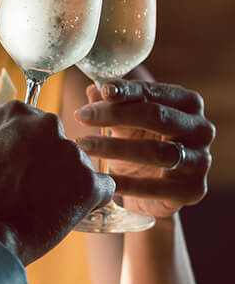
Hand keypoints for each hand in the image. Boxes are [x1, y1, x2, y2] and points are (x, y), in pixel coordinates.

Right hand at [0, 100, 113, 265]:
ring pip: (77, 167)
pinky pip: (101, 189)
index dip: (26, 151)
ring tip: (39, 209)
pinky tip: (65, 214)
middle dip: (48, 165)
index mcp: (16, 112)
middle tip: (28, 191)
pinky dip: (88, 201)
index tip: (17, 169)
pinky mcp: (88, 182)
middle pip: (56, 144)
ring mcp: (70, 152)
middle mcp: (46, 124)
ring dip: (65, 185)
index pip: (33, 126)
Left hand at [75, 79, 214, 216]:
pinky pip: (155, 186)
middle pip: (158, 116)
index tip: (102, 91)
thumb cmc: (138, 146)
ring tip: (84, 145)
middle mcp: (200, 129)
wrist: (152, 193)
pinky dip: (125, 183)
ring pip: (157, 151)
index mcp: (187, 104)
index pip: (155, 92)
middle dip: (116, 114)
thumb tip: (93, 91)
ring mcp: (200, 160)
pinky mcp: (192, 189)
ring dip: (115, 147)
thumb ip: (111, 106)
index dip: (127, 90)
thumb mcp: (124, 124)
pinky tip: (102, 179)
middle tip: (81, 117)